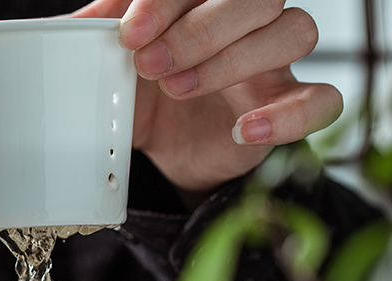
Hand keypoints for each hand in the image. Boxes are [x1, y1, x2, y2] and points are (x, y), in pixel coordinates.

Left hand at [72, 0, 342, 194]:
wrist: (169, 155)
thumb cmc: (147, 98)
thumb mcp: (117, 69)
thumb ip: (99, 42)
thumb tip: (67, 29)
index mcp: (209, 0)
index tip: (129, 32)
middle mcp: (250, 22)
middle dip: (199, 28)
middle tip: (148, 64)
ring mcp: (276, 65)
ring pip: (292, 31)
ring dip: (233, 59)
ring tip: (179, 89)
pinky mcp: (290, 110)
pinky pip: (324, 101)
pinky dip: (290, 114)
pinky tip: (243, 129)